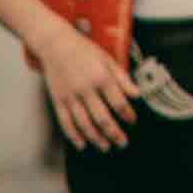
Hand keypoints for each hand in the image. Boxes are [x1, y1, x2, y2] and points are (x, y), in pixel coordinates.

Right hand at [37, 21, 138, 145]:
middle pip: (102, 118)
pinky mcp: (58, 101)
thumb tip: (137, 95)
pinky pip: (66, 123)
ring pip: (84, 124)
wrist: (56, 45)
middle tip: (122, 142)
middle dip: (114, 133)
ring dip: (96, 138)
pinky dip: (74, 136)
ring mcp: (70, 97)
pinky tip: (82, 144)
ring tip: (105, 147)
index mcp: (101, 78)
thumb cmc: (84, 51)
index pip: (118, 102)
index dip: (127, 114)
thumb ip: (123, 78)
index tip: (132, 121)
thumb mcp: (108, 60)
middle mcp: (86, 89)